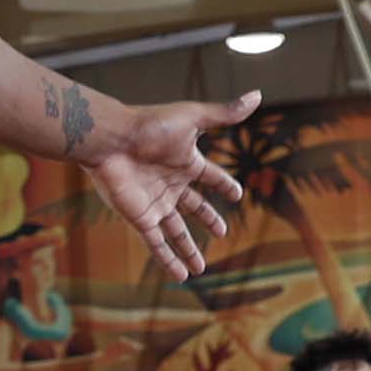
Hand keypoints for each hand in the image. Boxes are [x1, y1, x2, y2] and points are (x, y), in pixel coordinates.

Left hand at [77, 91, 259, 279]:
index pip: (211, 177)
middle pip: (193, 207)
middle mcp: (171, 184)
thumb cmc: (149, 126)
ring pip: (175, 232)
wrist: (111, 140)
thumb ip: (225, 112)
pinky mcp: (140, 218)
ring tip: (201, 269)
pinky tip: (182, 275)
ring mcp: (155, 203)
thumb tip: (259, 95)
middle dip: (207, 219)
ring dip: (188, 250)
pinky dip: (169, 260)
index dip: (224, 186)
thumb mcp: (194, 117)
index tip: (237, 195)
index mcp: (185, 162)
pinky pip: (157, 244)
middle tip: (222, 233)